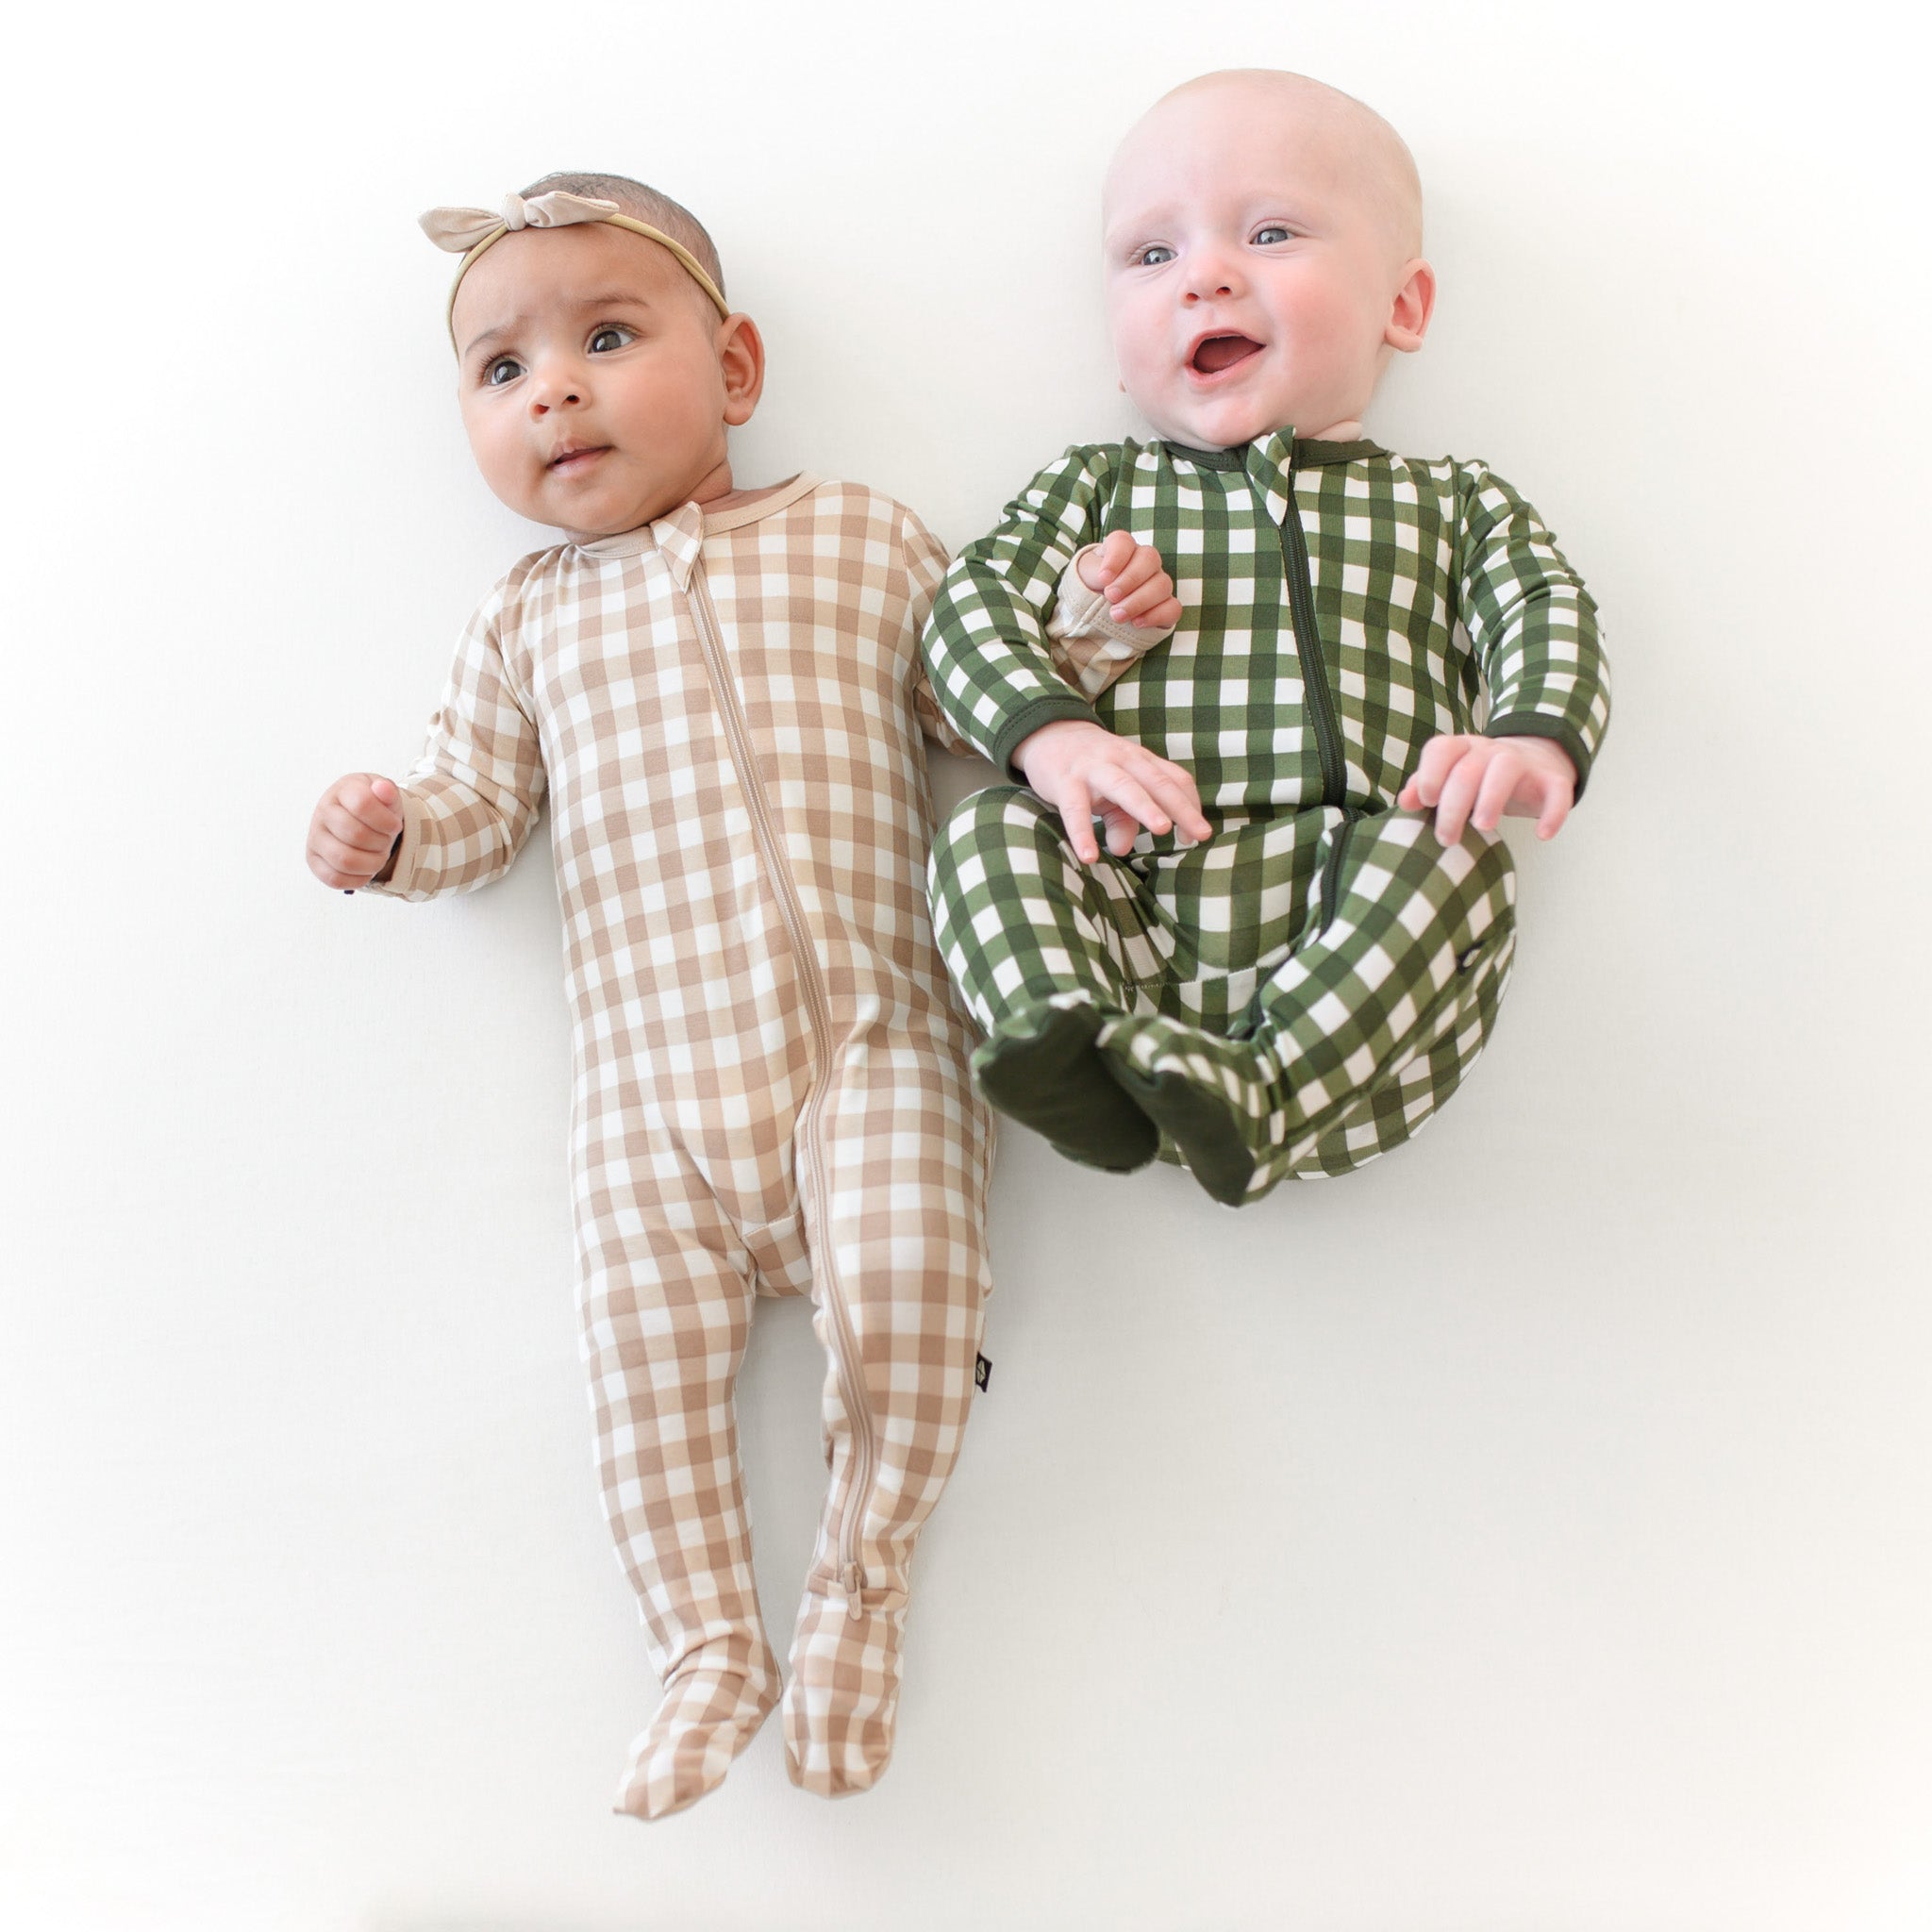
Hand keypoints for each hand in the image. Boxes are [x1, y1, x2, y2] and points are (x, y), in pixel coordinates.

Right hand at [308, 773, 404, 888]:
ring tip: (378, 855)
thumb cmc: (375, 806)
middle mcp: (323, 812)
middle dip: (381, 842)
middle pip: (356, 835)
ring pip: (345, 860)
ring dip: (372, 863)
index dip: (386, 820)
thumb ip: (387, 790)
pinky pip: (335, 878)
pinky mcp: (314, 860)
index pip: (363, 804)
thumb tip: (383, 788)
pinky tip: (367, 868)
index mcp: (342, 791)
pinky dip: (359, 878)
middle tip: (386, 840)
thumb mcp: (385, 794)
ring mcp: (315, 837)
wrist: (360, 819)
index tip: (394, 825)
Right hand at [1013, 719, 1211, 862]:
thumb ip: (1122, 819)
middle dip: (1182, 807)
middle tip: (1201, 834)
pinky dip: (1082, 832)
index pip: (1174, 779)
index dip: (1189, 806)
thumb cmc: (1090, 767)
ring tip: (1162, 829)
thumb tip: (1123, 849)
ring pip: (1124, 786)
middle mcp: (1122, 759)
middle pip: (1158, 782)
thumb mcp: (1112, 791)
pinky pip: (1074, 809)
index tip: (1197, 835)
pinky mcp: (1064, 780)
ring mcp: (1093, 768)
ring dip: (1145, 807)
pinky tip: (1089, 856)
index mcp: (1140, 760)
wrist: (1047, 733)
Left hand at [1076, 531, 1182, 629]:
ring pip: (1162, 584)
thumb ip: (1093, 572)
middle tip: (1110, 596)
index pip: (1123, 541)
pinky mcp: (1165, 606)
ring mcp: (1157, 583)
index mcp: (1120, 548)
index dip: (1116, 558)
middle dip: (1130, 580)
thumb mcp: (1084, 576)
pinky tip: (1137, 623)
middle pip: (1150, 559)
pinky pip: (1173, 608)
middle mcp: (1143, 561)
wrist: (1094, 614)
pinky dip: (1156, 616)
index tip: (1103, 578)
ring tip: (1117, 615)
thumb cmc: (1088, 588)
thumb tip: (1108, 580)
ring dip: (1139, 601)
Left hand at [1397, 734, 1576, 843]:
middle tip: (1446, 839)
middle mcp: (1491, 750)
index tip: (1427, 803)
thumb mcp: (1451, 779)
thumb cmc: (1481, 777)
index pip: (1441, 749)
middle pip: (1468, 769)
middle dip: (1453, 806)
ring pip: (1506, 769)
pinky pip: (1556, 790)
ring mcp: (1523, 761)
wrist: (1535, 759)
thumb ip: (1425, 787)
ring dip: (1492, 798)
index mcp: (1462, 749)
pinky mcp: (1551, 779)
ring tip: (1484, 828)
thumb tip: (1404, 802)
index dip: (1430, 775)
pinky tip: (1543, 834)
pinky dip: (1553, 812)